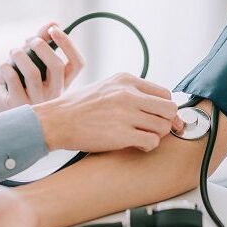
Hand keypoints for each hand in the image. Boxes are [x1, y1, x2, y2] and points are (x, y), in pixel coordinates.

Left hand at [0, 22, 84, 116]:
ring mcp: (38, 103)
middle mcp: (54, 94)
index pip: (78, 64)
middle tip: (31, 41)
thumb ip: (42, 41)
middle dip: (43, 47)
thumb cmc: (17, 78)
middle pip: (57, 66)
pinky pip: (13, 79)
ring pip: (32, 73)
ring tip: (13, 52)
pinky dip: (6, 67)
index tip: (54, 30)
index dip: (68, 44)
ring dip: (20, 55)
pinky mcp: (19, 105)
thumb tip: (54, 23)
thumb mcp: (31, 58)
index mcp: (62, 82)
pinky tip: (3, 67)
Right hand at [33, 73, 183, 152]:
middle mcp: (128, 94)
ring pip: (164, 126)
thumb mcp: (105, 88)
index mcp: (125, 80)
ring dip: (156, 135)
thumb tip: (154, 106)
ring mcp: (125, 114)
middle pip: (169, 109)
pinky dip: (148, 146)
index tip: (158, 117)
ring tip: (141, 137)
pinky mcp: (121, 134)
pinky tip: (135, 145)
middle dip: (165, 122)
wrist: (56, 121)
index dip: (164, 108)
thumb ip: (129, 93)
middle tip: (153, 129)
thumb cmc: (78, 107)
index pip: (164, 93)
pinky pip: (152, 141)